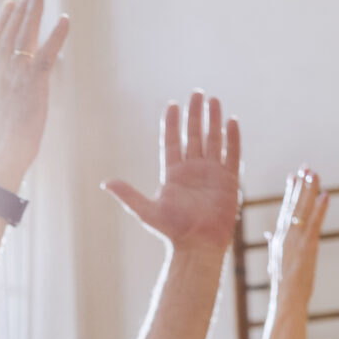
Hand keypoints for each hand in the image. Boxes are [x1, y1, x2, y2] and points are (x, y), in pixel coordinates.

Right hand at [0, 0, 69, 189]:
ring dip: (33, 15)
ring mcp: (14, 79)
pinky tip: (64, 20)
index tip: (9, 6)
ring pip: (24, 39)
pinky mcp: (33, 86)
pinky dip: (56, 36)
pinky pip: (46, 54)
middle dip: (19, 13)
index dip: (1, 24)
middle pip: (8, 36)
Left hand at [104, 91, 240, 253]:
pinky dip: (232, 138)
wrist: (198, 245)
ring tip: (214, 100)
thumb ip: (128, 194)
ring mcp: (212, 173)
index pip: (172, 142)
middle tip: (196, 93)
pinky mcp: (229, 180)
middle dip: (195, 114)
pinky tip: (232, 121)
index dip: (172, 123)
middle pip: (194, 135)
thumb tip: (105, 183)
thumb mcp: (146, 211)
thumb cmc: (172, 230)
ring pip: (213, 140)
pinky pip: (232, 154)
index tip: (172, 104)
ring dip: (214, 120)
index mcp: (173, 174)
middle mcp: (193, 170)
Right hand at [263, 167, 327, 289]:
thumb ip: (273, 245)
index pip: (285, 210)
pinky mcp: (307, 247)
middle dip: (299, 185)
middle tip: (305, 167)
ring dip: (309, 190)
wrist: (286, 301)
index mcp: (278, 239)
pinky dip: (320, 208)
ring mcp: (295, 240)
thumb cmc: (282, 286)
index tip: (293, 176)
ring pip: (302, 210)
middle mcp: (284, 236)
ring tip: (314, 173)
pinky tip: (325, 195)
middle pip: (292, 205)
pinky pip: (315, 223)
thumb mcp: (275, 261)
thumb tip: (269, 234)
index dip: (290, 192)